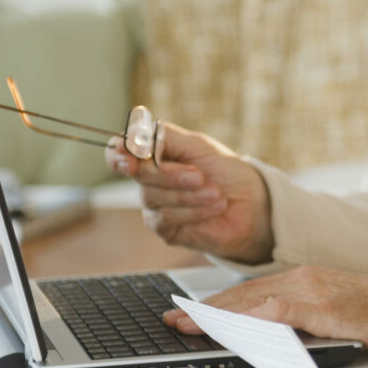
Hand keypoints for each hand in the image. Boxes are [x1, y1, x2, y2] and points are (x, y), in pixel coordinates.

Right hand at [104, 115, 273, 262]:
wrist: (250, 204)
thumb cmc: (225, 171)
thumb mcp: (197, 145)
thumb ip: (164, 137)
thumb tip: (133, 137)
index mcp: (152, 155)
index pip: (117, 152)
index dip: (117, 154)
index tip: (130, 159)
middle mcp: (148, 180)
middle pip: (138, 174)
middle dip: (170, 174)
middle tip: (199, 175)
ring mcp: (154, 206)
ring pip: (153, 197)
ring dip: (188, 194)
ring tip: (216, 192)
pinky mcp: (165, 230)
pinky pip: (166, 218)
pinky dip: (194, 210)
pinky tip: (214, 206)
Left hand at [164, 265, 367, 352]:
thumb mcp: (333, 315)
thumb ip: (303, 320)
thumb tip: (273, 340)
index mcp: (302, 281)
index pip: (250, 292)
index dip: (218, 304)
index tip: (191, 314)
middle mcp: (301, 279)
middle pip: (244, 295)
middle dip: (207, 310)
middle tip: (176, 321)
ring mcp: (311, 290)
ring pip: (254, 301)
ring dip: (219, 315)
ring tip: (191, 326)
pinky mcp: (322, 305)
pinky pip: (278, 312)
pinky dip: (251, 319)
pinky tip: (232, 328)